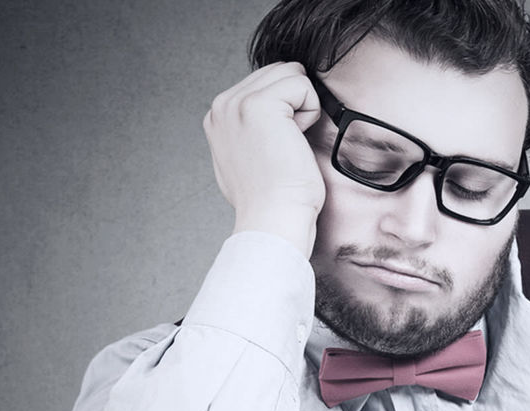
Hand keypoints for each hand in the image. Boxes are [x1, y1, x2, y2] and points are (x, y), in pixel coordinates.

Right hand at [203, 61, 325, 255]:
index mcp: (218, 116)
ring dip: (303, 107)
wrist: (273, 219)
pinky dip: (311, 112)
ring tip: (291, 142)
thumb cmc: (270, 199)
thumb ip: (249, 129)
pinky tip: (297, 141)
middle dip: (295, 104)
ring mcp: (237, 102)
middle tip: (287, 145)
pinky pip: (303, 85)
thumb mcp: (248, 158)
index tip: (278, 147)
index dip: (286, 110)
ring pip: (292, 74)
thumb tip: (273, 117)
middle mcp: (222, 105)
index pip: (266, 82)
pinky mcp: (259, 104)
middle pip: (279, 71)